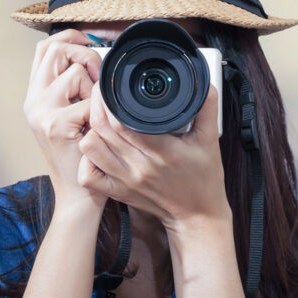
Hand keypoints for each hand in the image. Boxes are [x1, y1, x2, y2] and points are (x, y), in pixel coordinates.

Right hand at [23, 29, 105, 210]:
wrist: (79, 195)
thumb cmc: (85, 156)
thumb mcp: (75, 117)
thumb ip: (77, 90)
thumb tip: (97, 58)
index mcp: (36, 96)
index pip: (45, 48)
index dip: (69, 37)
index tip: (91, 41)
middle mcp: (33, 101)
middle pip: (56, 50)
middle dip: (86, 54)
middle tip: (101, 77)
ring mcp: (41, 112)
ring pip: (76, 71)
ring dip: (96, 88)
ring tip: (96, 113)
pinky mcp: (56, 124)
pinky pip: (90, 98)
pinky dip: (102, 109)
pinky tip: (98, 129)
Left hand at [77, 83, 229, 229]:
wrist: (197, 215)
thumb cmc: (204, 179)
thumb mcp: (210, 140)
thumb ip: (206, 107)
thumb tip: (202, 81)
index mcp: (162, 152)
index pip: (123, 121)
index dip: (111, 99)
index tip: (112, 85)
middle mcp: (139, 167)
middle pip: (102, 129)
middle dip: (96, 105)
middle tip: (102, 92)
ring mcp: (125, 181)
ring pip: (90, 148)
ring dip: (90, 128)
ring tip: (98, 116)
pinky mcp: (118, 192)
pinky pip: (89, 173)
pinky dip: (87, 158)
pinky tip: (97, 146)